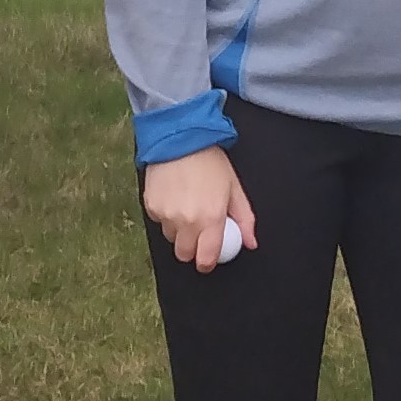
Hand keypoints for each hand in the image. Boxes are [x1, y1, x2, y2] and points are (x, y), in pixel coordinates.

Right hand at [144, 147, 255, 270]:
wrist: (181, 138)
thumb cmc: (210, 160)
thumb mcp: (235, 188)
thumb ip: (244, 219)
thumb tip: (250, 242)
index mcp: (210, 218)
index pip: (205, 257)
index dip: (206, 263)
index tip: (207, 260)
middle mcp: (186, 220)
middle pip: (184, 254)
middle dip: (191, 249)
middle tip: (197, 234)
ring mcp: (166, 214)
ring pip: (170, 237)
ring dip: (178, 230)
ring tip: (186, 207)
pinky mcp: (150, 206)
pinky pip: (159, 221)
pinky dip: (166, 215)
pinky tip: (174, 197)